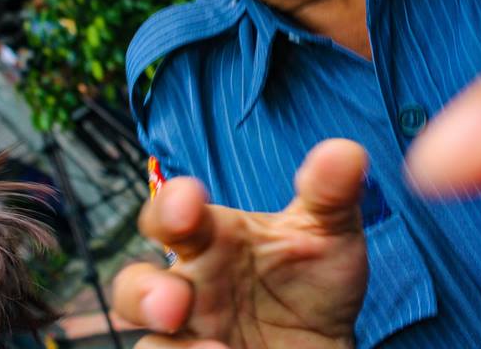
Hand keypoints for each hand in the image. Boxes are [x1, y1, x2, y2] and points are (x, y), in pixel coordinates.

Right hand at [114, 139, 368, 348]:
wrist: (328, 344)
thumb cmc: (313, 280)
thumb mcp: (329, 233)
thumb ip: (330, 193)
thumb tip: (345, 152)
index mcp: (212, 239)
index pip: (172, 214)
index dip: (171, 205)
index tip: (190, 201)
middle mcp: (191, 288)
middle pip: (135, 285)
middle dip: (145, 292)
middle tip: (175, 303)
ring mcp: (192, 336)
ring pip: (149, 344)